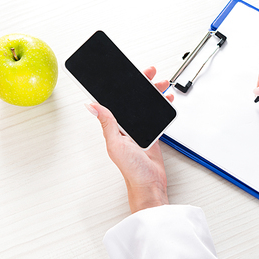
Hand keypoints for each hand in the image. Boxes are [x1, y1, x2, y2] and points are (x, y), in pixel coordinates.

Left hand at [86, 66, 173, 212]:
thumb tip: (92, 106)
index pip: (116, 100)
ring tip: (162, 85)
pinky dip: (162, 107)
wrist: (150, 184)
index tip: (129, 74)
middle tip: (151, 74)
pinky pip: (156, 116)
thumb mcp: (116, 144)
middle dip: (143, 85)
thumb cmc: (131, 170)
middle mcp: (126, 126)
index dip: (122, 85)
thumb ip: (108, 123)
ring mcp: (139, 129)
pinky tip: (166, 101)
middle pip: (133, 99)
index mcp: (115, 126)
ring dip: (154, 94)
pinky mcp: (151, 134)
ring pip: (146, 106)